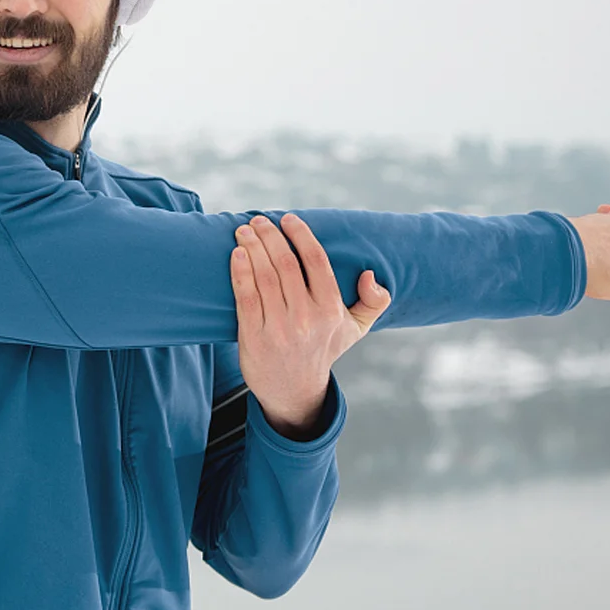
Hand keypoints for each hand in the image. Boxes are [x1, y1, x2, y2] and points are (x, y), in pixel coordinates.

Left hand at [231, 214, 391, 438]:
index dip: (300, 235)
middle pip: (285, 264)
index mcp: (330, 310)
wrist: (293, 390)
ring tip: (244, 230)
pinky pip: (246, 298)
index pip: (316, 261)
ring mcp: (279, 328)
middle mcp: (306, 318)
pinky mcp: (254, 337)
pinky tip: (236, 254)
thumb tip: (369, 275)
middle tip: (259, 221)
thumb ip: (373, 302)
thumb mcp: (355, 329)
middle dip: (270, 236)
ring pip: (264, 277)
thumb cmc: (322, 349)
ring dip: (251, 247)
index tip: (287, 219)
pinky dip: (240, 272)